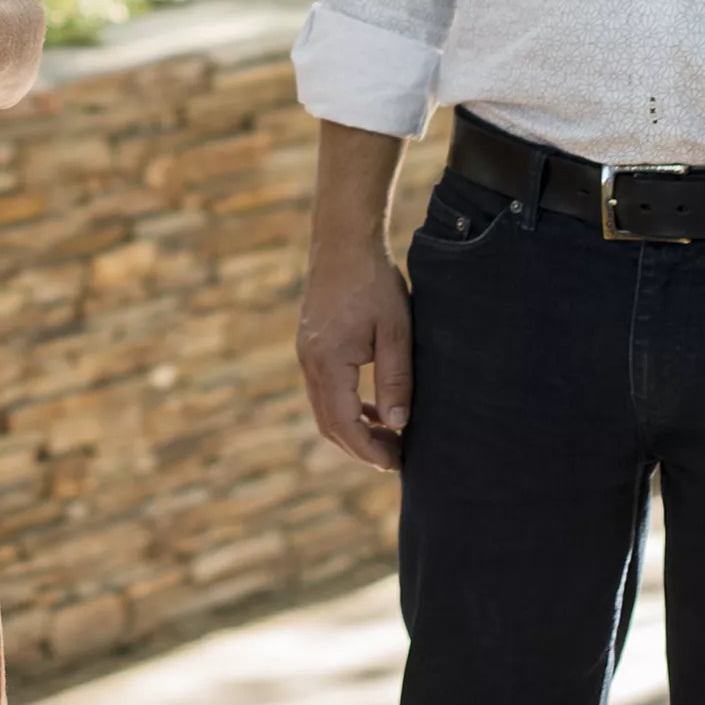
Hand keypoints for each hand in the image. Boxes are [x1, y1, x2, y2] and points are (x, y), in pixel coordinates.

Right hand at [296, 238, 412, 471]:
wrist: (344, 241)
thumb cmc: (374, 282)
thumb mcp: (395, 331)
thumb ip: (396, 379)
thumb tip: (397, 424)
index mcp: (328, 362)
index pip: (345, 425)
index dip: (370, 450)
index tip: (398, 463)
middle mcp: (309, 362)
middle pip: (329, 424)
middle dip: (361, 447)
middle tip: (396, 458)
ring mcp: (306, 353)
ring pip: (324, 409)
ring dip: (353, 429)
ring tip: (389, 438)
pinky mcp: (311, 345)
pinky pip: (324, 390)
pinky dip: (346, 407)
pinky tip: (372, 408)